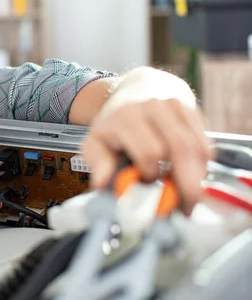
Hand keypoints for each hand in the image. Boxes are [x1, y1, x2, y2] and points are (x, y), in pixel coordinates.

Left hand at [81, 98, 212, 213]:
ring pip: (195, 147)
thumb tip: (101, 184)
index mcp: (125, 118)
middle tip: (185, 207)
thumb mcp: (95, 142)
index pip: (149, 151)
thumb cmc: (115, 125)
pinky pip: (204, 143)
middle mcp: (152, 107)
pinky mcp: (190, 110)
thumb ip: (98, 163)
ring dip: (196, 177)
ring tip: (189, 197)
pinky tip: (194, 177)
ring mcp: (174, 106)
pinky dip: (202, 164)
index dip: (150, 173)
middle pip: (178, 148)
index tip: (147, 185)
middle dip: (185, 183)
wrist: (134, 92)